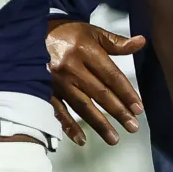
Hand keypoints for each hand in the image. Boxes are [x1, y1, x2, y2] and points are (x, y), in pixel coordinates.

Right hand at [47, 19, 144, 145]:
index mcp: (85, 51)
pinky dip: (69, 126)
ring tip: (114, 138)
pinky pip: (58, 111)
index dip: (126, 93)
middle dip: (118, 111)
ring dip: (99, 124)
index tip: (138, 108)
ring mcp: (57, 81)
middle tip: (132, 126)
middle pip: (99, 93)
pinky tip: (81, 139)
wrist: (31, 34)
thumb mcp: (92, 33)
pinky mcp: (45, 90)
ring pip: (82, 106)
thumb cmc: (66, 33)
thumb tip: (141, 42)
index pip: (111, 76)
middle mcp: (72, 67)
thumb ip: (116, 42)